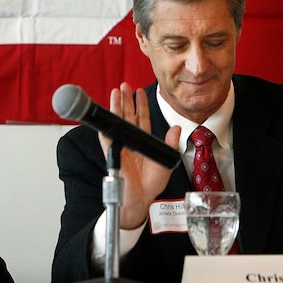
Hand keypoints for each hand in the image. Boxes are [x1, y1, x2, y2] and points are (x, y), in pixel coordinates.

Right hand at [99, 82, 180, 228]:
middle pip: (128, 115)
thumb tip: (176, 127)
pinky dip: (106, 126)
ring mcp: (121, 145)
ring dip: (116, 106)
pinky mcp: (113, 153)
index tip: (139, 91)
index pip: (141, 118)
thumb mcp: (166, 160)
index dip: (141, 105)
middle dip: (126, 100)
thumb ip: (170, 143)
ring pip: (117, 121)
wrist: (140, 198)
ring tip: (116, 92)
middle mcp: (131, 140)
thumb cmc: (151, 184)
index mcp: (143, 141)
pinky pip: (107, 137)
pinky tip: (105, 114)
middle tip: (124, 85)